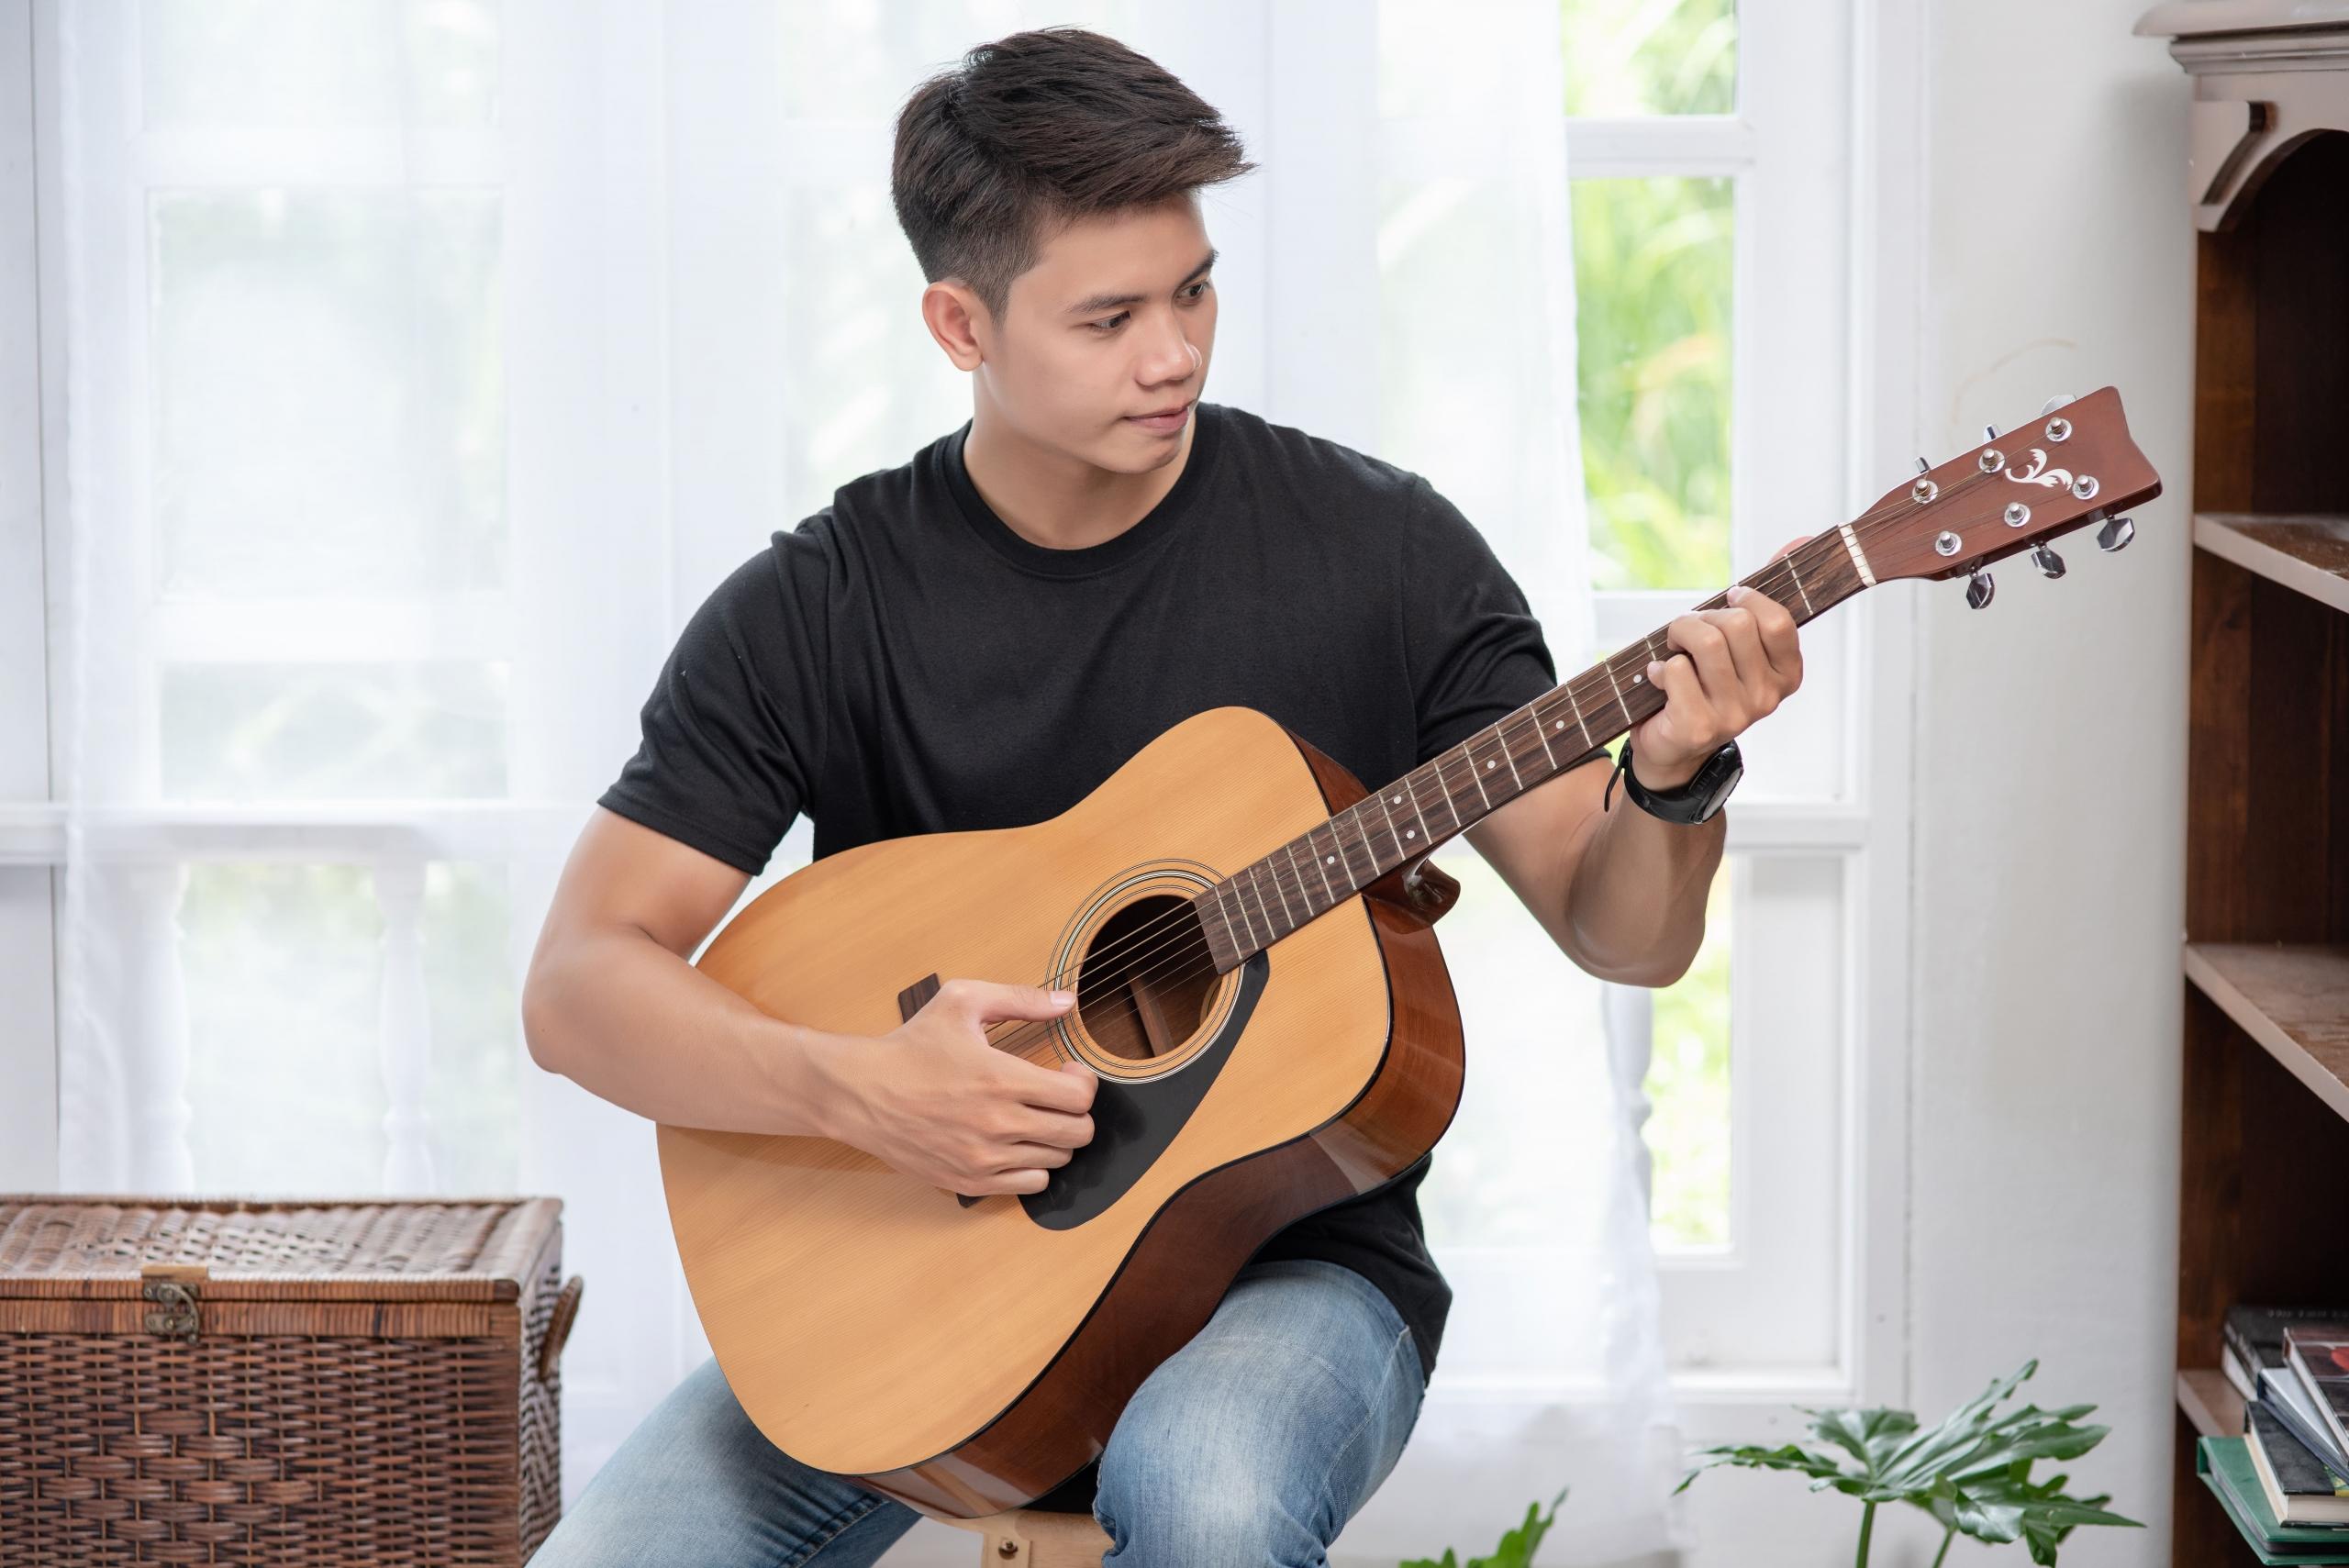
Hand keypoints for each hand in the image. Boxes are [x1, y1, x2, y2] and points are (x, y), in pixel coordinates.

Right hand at [824, 978, 1096, 1197]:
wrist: (861, 1093)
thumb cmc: (910, 1045)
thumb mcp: (961, 1002)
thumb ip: (1020, 999)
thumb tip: (1066, 1001)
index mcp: (1002, 1079)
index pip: (1080, 1097)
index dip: (1084, 1082)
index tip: (1068, 1072)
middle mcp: (998, 1125)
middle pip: (1078, 1134)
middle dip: (1077, 1112)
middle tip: (1057, 1097)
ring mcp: (984, 1159)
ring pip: (1057, 1161)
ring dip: (1054, 1139)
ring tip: (1032, 1117)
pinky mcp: (970, 1181)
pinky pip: (1030, 1187)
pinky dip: (1033, 1167)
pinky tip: (1016, 1144)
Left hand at [1630, 534, 1811, 789]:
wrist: (1672, 744)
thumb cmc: (1705, 682)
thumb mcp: (1739, 640)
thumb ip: (1769, 594)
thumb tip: (1800, 541)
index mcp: (1787, 674)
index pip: (1779, 622)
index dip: (1747, 600)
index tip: (1730, 599)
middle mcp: (1767, 699)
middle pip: (1737, 625)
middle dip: (1702, 617)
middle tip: (1687, 630)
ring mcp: (1735, 716)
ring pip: (1707, 643)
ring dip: (1679, 635)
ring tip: (1673, 649)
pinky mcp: (1699, 727)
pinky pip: (1677, 671)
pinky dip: (1660, 667)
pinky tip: (1661, 680)